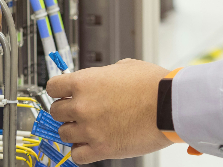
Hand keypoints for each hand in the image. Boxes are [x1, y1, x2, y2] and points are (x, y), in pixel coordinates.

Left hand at [46, 58, 174, 162]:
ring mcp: (90, 129)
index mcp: (85, 82)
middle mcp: (82, 106)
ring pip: (63, 134)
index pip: (52, 87)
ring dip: (74, 131)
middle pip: (56, 112)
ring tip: (88, 128)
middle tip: (79, 111)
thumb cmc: (153, 85)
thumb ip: (104, 75)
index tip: (63, 94)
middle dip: (66, 111)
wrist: (169, 105)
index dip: (59, 90)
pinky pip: (76, 155)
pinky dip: (81, 151)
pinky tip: (90, 144)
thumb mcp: (125, 67)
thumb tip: (100, 80)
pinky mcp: (101, 148)